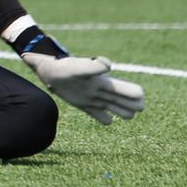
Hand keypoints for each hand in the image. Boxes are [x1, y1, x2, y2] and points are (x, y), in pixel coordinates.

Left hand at [22, 53, 146, 124]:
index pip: (130, 90)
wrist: (49, 71)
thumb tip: (109, 66)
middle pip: (127, 101)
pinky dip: (106, 119)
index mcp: (106, 83)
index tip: (138, 100)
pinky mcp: (84, 104)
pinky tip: (108, 120)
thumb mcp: (78, 68)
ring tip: (126, 115)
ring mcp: (94, 98)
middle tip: (134, 111)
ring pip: (117, 108)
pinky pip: (100, 115)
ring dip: (124, 113)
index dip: (137, 96)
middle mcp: (103, 91)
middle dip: (134, 107)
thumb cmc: (64, 68)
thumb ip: (93, 67)